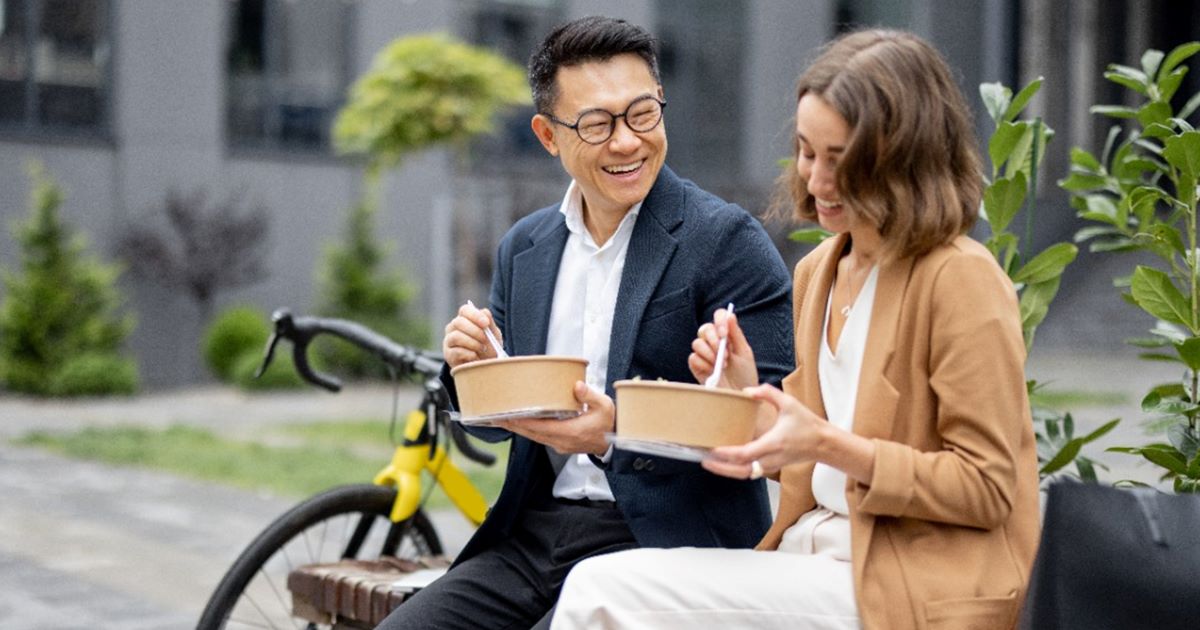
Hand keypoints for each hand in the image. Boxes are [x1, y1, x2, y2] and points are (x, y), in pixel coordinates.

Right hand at [442, 302, 503, 368]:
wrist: (485, 367)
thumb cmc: (489, 348)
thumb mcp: (494, 335)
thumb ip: (490, 323)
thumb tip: (484, 312)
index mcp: (465, 319)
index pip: (465, 310)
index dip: (475, 315)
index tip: (486, 323)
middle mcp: (454, 327)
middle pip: (458, 322)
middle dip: (475, 331)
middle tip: (485, 339)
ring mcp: (449, 341)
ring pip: (456, 336)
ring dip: (472, 343)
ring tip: (482, 348)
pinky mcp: (448, 354)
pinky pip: (456, 351)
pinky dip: (469, 354)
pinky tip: (476, 356)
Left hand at [500, 382, 613, 455]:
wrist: (615, 441)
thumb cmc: (609, 423)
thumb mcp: (605, 406)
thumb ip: (590, 396)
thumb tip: (577, 386)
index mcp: (570, 432)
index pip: (540, 427)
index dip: (522, 421)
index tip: (507, 415)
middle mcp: (561, 441)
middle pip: (531, 434)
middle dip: (512, 425)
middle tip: (494, 417)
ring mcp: (560, 445)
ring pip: (533, 437)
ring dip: (517, 428)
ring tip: (501, 419)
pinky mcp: (560, 444)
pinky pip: (539, 437)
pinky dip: (528, 430)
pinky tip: (520, 422)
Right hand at [688, 308, 757, 388]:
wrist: (740, 396)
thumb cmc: (745, 375)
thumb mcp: (744, 353)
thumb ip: (736, 334)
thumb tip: (730, 315)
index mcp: (726, 335)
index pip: (719, 317)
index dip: (719, 320)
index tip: (725, 333)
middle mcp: (713, 342)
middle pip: (705, 328)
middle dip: (715, 340)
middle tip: (726, 355)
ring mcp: (703, 354)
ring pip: (697, 343)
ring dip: (710, 353)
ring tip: (722, 365)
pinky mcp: (696, 366)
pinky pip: (693, 358)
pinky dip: (704, 363)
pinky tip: (713, 371)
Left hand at [702, 383, 823, 478]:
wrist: (823, 443)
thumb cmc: (807, 424)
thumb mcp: (789, 403)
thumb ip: (767, 393)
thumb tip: (747, 390)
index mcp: (773, 443)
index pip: (746, 454)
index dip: (727, 454)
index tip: (713, 450)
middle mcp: (770, 458)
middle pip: (740, 470)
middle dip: (720, 467)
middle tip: (702, 459)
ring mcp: (770, 465)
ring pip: (743, 474)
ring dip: (725, 470)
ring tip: (708, 462)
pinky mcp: (770, 467)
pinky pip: (749, 472)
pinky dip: (734, 469)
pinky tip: (723, 462)